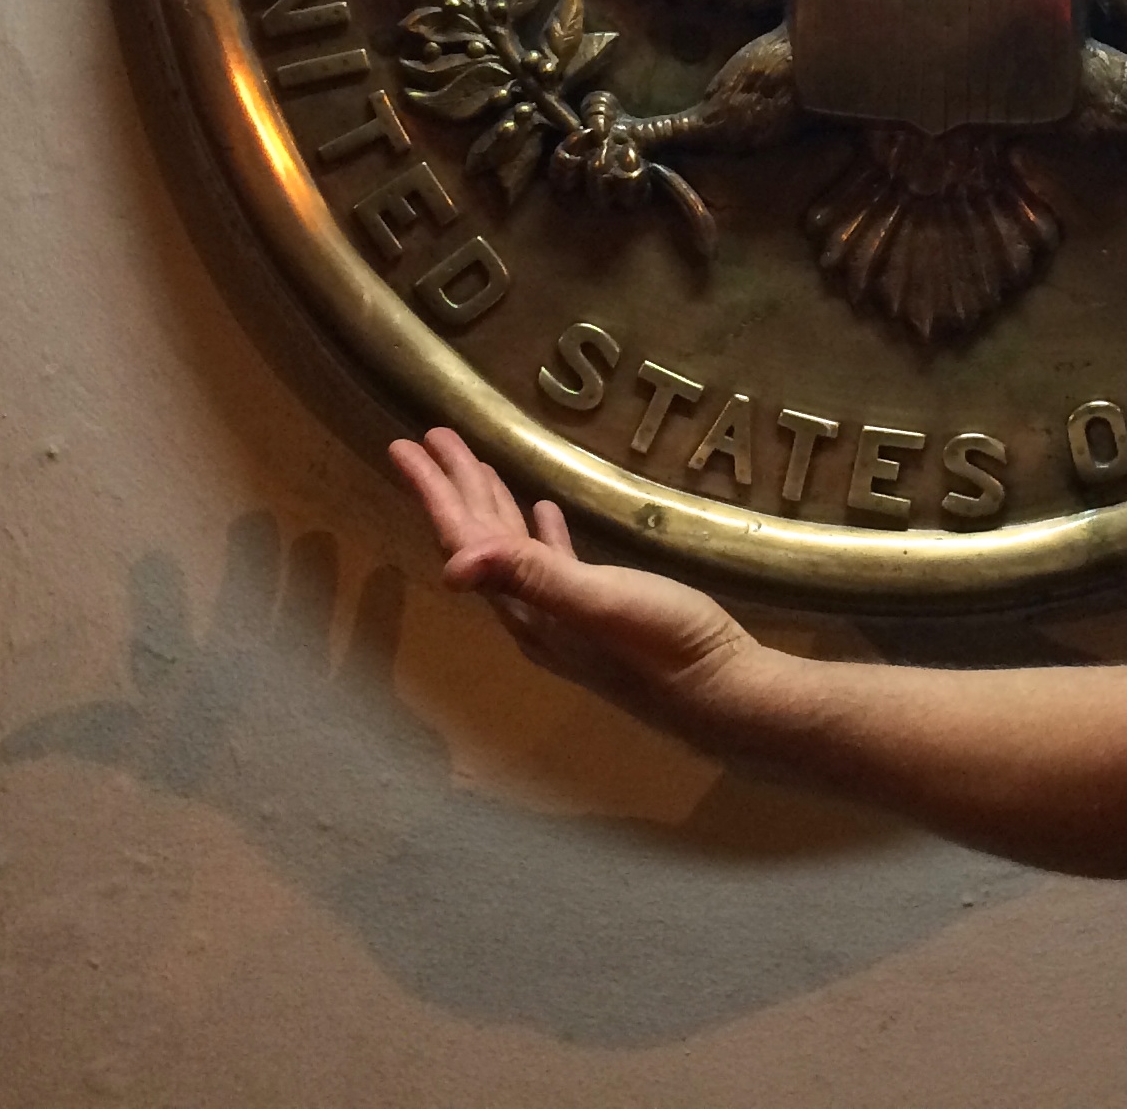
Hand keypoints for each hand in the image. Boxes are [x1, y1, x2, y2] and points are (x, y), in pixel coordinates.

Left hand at [388, 427, 759, 737]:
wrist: (720, 691)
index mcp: (526, 608)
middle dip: (453, 488)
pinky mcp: (599, 609)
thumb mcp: (596, 602)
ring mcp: (564, 613)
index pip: (465, 542)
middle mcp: (533, 612)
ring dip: (491, 504)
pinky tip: (545, 510)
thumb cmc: (662, 643)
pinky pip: (552, 562)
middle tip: (428, 436)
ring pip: (512, 549)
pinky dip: (541, 532)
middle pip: (478, 541)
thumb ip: (531, 578)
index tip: (407, 446)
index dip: (435, 493)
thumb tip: (452, 566)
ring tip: (475, 464)